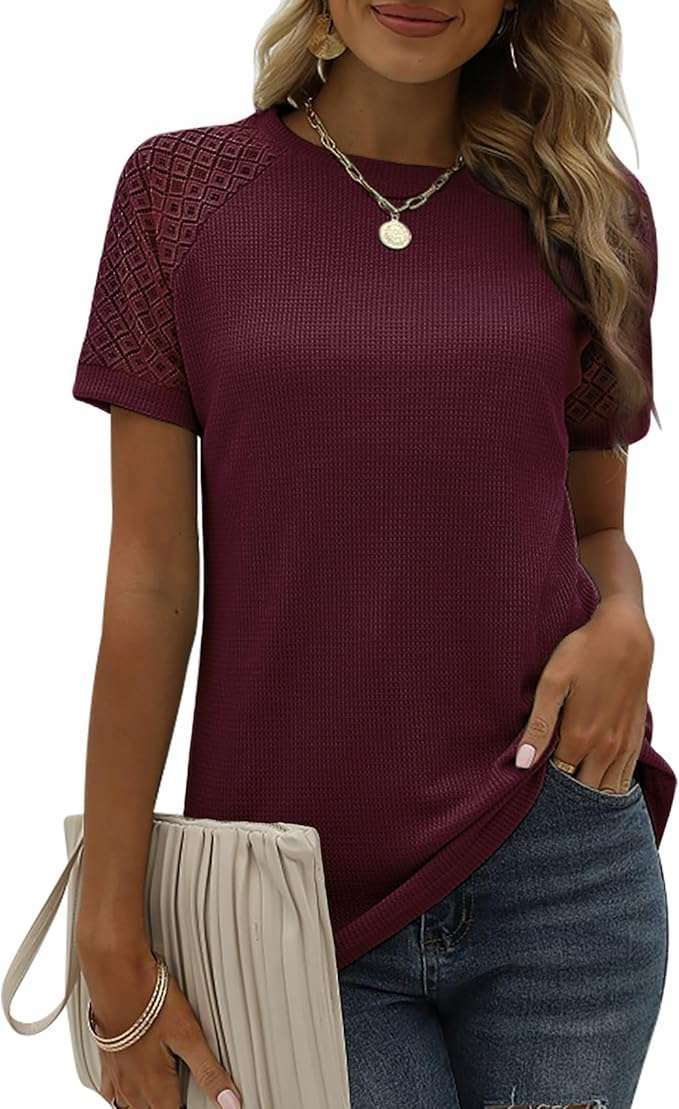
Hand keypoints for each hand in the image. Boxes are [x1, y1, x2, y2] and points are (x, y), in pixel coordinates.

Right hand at [77, 943, 241, 1108]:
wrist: (116, 979)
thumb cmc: (151, 1002)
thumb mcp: (189, 1036)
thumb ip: (209, 1072)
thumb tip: (230, 1102)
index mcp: (155, 1088)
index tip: (197, 1103)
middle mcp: (133, 1088)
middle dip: (168, 1106)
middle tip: (181, 1095)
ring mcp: (117, 1076)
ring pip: (128, 1107)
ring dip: (145, 1106)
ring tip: (159, 1097)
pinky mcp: (106, 1061)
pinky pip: (110, 1093)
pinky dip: (121, 1097)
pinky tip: (128, 1088)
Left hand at [514, 595, 652, 792]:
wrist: (625, 634)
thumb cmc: (584, 652)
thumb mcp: (552, 682)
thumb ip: (539, 725)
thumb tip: (523, 762)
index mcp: (580, 737)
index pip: (560, 779)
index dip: (546, 784)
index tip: (533, 780)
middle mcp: (605, 748)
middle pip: (585, 789)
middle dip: (568, 794)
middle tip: (550, 787)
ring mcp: (624, 744)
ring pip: (608, 789)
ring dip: (591, 792)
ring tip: (572, 787)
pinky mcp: (636, 736)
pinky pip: (626, 776)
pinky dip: (612, 785)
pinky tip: (598, 780)